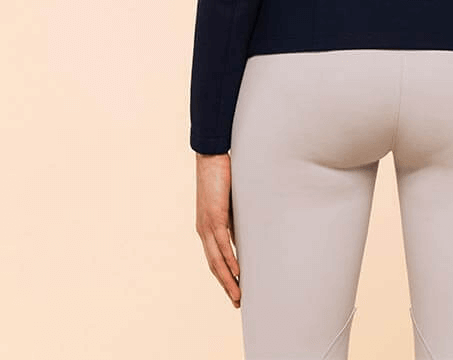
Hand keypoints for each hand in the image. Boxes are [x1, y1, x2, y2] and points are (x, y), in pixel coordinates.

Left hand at [195, 152, 240, 307]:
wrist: (210, 157)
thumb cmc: (221, 176)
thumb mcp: (229, 203)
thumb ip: (233, 220)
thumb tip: (244, 235)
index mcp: (206, 228)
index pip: (214, 259)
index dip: (223, 277)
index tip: (234, 291)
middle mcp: (203, 230)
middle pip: (214, 265)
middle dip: (225, 285)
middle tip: (237, 302)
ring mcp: (207, 224)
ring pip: (216, 259)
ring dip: (227, 280)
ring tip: (238, 295)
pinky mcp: (214, 216)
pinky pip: (221, 243)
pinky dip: (229, 260)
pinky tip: (236, 272)